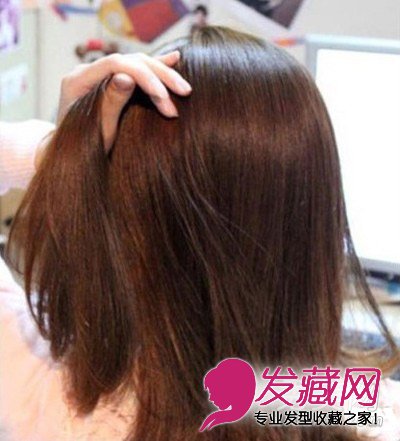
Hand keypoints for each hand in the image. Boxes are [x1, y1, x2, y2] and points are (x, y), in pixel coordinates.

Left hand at [57, 50, 190, 151]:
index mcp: (78, 80)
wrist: (73, 160)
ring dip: (163, 75)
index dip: (144, 76)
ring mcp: (99, 76)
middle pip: (129, 62)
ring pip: (136, 64)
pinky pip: (135, 71)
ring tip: (185, 89)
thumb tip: (127, 76)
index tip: (164, 97)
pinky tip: (175, 59)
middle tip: (184, 93)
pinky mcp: (110, 84)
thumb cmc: (84, 150)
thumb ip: (110, 102)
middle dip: (159, 76)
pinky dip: (155, 68)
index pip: (116, 64)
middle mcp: (87, 72)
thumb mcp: (99, 131)